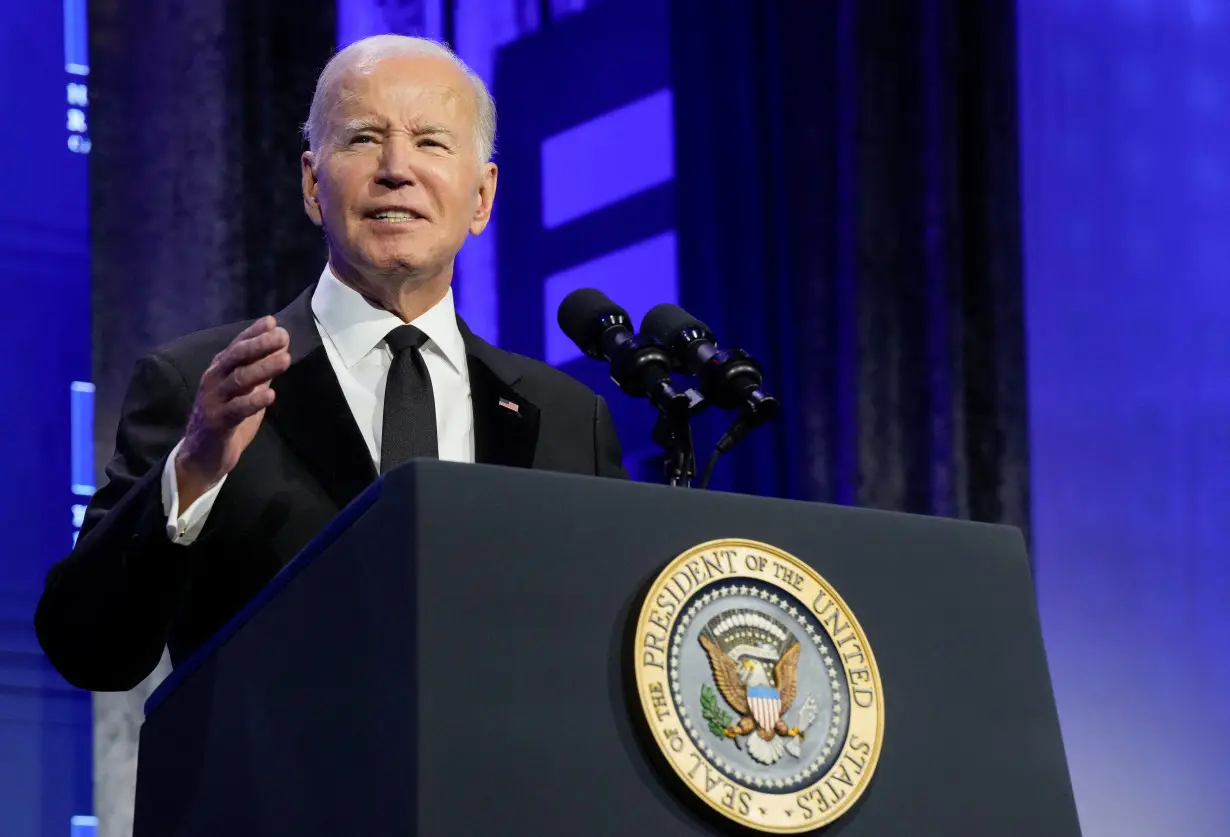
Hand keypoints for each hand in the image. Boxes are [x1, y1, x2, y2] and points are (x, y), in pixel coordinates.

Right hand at [175, 316, 289, 507]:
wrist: (202, 455)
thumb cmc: (226, 418)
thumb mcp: (244, 392)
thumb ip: (259, 373)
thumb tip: (281, 350)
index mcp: (220, 371)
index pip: (237, 346)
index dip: (253, 333)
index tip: (273, 322)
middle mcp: (213, 381)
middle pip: (236, 357)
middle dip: (260, 345)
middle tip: (282, 337)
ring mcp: (213, 401)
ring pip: (238, 380)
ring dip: (263, 368)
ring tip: (285, 359)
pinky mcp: (217, 422)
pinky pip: (236, 409)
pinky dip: (253, 401)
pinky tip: (270, 394)